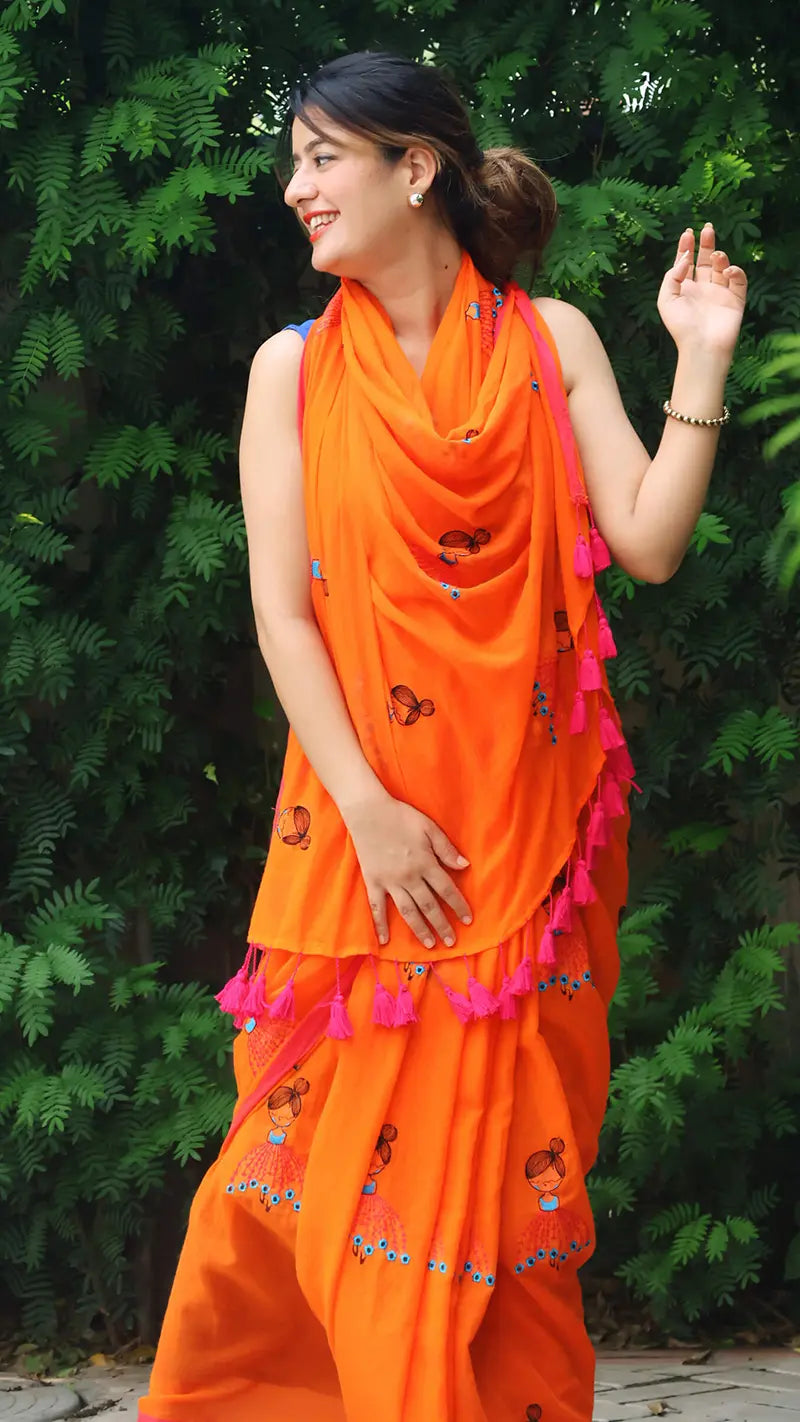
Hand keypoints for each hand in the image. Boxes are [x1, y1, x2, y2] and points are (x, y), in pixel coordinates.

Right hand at [343, 790, 471, 948]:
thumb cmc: (401, 816)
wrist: (368, 811)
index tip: (467, 920)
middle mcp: (409, 877)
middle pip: (429, 906)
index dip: (458, 906)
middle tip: (451, 942)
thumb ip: (446, 849)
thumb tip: (464, 866)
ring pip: (408, 911)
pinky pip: (376, 907)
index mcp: (425, 863)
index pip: (447, 890)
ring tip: (430, 944)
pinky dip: (380, 924)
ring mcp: (389, 882)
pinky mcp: (373, 881)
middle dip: (442, 925)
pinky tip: (385, 940)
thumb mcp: (429, 828)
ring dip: (420, 929)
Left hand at [657, 222, 747, 358]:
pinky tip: (728, 270)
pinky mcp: (735, 299)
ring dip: (720, 256)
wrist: (702, 346)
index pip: (687, 263)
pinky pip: (739, 279)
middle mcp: (703, 289)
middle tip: (707, 228)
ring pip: (723, 267)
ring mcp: (720, 293)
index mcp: (686, 289)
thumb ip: (673, 275)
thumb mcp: (666, 299)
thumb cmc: (681, 326)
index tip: (687, 232)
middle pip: (706, 260)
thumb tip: (686, 257)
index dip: (687, 247)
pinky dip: (736, 271)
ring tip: (716, 255)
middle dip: (706, 243)